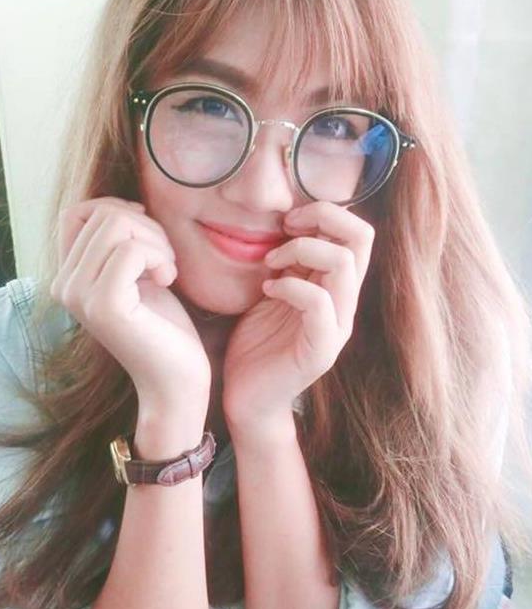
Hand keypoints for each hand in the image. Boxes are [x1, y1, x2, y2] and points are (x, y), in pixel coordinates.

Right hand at [50, 197, 210, 416]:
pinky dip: (159, 257)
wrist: (175, 379)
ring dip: (155, 241)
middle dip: (147, 228)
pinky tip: (167, 281)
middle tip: (164, 261)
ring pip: (117, 226)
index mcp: (67, 277)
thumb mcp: (135, 273)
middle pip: (103, 214)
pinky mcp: (103, 305)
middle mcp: (63, 285)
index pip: (76, 213)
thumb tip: (126, 206)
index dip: (115, 208)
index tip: (146, 233)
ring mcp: (79, 296)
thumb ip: (118, 242)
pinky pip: (130, 250)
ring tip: (166, 271)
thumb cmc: (161, 325)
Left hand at [222, 201, 374, 432]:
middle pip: (361, 238)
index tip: (288, 220)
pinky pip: (318, 303)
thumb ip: (288, 263)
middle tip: (285, 227)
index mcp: (336, 286)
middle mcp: (344, 303)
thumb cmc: (256, 341)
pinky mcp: (320, 350)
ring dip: (301, 251)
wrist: (247, 396)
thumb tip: (285, 223)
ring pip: (343, 264)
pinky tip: (268, 290)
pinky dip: (290, 286)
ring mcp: (337, 327)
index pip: (357, 233)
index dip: (326, 213)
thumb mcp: (273, 290)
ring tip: (270, 263)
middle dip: (322, 218)